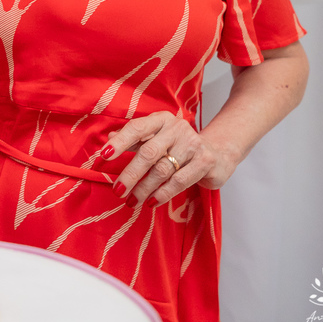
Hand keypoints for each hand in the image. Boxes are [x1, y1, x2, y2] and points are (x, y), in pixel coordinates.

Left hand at [102, 112, 237, 205]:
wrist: (217, 153)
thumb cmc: (178, 146)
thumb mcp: (156, 138)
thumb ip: (134, 139)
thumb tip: (109, 139)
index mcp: (161, 120)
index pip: (137, 128)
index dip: (120, 142)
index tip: (104, 155)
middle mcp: (177, 128)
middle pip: (148, 152)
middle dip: (130, 174)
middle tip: (117, 190)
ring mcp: (193, 144)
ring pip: (162, 170)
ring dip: (144, 188)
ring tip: (132, 201)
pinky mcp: (205, 161)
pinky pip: (179, 181)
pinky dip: (163, 193)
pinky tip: (151, 201)